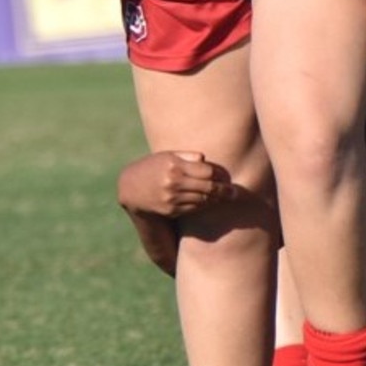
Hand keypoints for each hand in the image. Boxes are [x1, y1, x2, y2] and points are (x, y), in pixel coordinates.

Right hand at [117, 151, 235, 217]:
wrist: (130, 189)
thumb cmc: (152, 166)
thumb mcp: (166, 155)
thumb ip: (186, 156)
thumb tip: (204, 158)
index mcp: (174, 165)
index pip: (205, 171)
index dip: (218, 175)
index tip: (226, 177)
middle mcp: (173, 183)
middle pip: (207, 188)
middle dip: (223, 191)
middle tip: (234, 193)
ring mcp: (172, 199)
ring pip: (202, 200)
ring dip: (216, 199)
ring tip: (226, 197)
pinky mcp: (171, 211)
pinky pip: (193, 208)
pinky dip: (204, 205)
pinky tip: (210, 202)